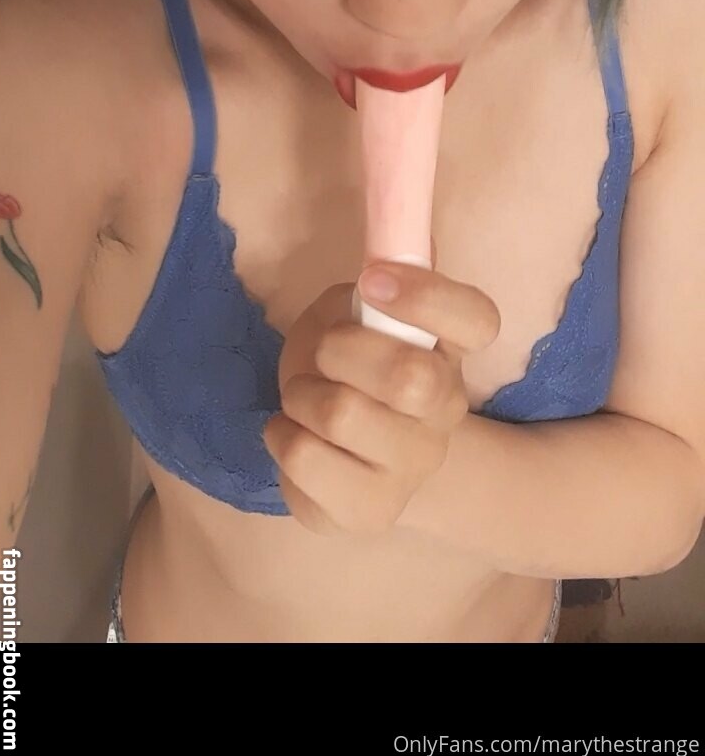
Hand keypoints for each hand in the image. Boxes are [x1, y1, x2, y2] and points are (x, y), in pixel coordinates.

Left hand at [263, 257, 500, 535]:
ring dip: (301, 392)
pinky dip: (280, 436)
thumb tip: (386, 242)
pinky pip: (303, 461)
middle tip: (324, 353)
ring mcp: (412, 470)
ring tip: (305, 395)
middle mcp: (446, 413)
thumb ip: (380, 277)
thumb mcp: (364, 308)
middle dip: (340, 350)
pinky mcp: (368, 514)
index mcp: (452, 350)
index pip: (475, 318)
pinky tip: (294, 434)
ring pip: (340, 414)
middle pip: (407, 377)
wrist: (357, 451)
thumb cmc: (354, 359)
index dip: (427, 296)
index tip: (373, 281)